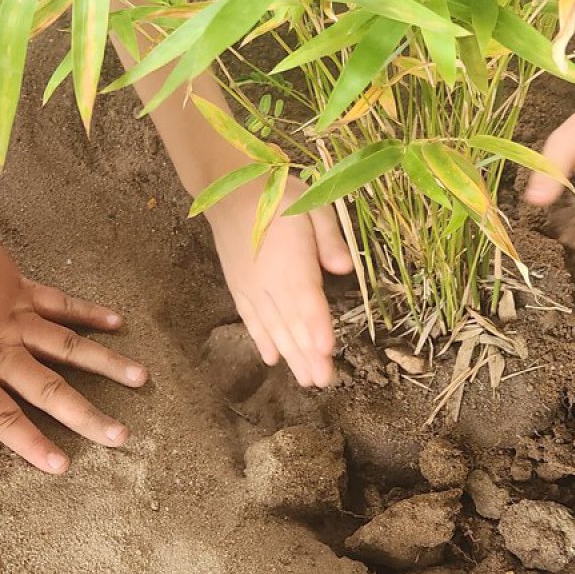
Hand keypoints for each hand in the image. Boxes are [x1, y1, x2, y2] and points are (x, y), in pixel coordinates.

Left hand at [0, 224, 147, 473]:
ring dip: (105, 364)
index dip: (30, 443)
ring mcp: (15, 319)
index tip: (62, 465)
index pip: (1, 417)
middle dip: (85, 416)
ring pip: (68, 347)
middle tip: (121, 436)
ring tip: (140, 379)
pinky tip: (118, 322)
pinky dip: (89, 312)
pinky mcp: (23, 289)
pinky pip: (61, 304)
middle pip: (48, 389)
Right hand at [206, 177, 353, 387]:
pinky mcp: (239, 289)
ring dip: (291, 355)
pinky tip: (272, 359)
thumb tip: (345, 268)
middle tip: (323, 381)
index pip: (307, 299)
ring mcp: (251, 288)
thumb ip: (329, 238)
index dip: (317, 326)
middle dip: (307, 354)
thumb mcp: (311, 206)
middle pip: (292, 322)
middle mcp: (269, 280)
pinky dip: (262, 341)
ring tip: (306, 380)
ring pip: (273, 327)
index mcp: (291, 260)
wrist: (229, 192)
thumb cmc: (278, 196)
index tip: (326, 351)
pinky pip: (251, 320)